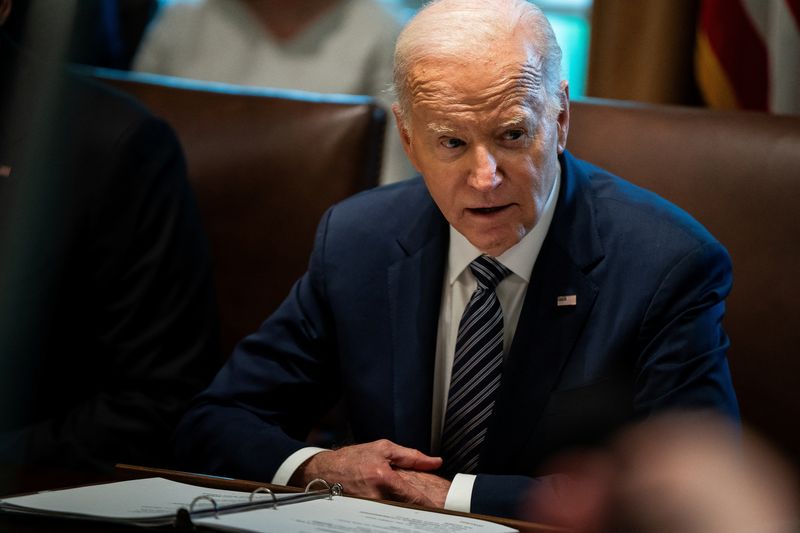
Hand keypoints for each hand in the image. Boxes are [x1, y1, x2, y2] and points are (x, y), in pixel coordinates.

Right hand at [289, 439, 442, 505]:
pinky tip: (393, 508)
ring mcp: (368, 507)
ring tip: (410, 508)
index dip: (428, 504)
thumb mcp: (383, 449)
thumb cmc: (353, 458)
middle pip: (405, 509)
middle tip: (428, 508)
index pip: (413, 497)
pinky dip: (391, 512)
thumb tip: (435, 462)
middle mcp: (376, 496)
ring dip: (403, 511)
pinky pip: (383, 515)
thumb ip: (412, 457)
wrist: (325, 471)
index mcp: (383, 477)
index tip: (439, 507)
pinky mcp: (363, 514)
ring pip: (395, 514)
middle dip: (416, 509)